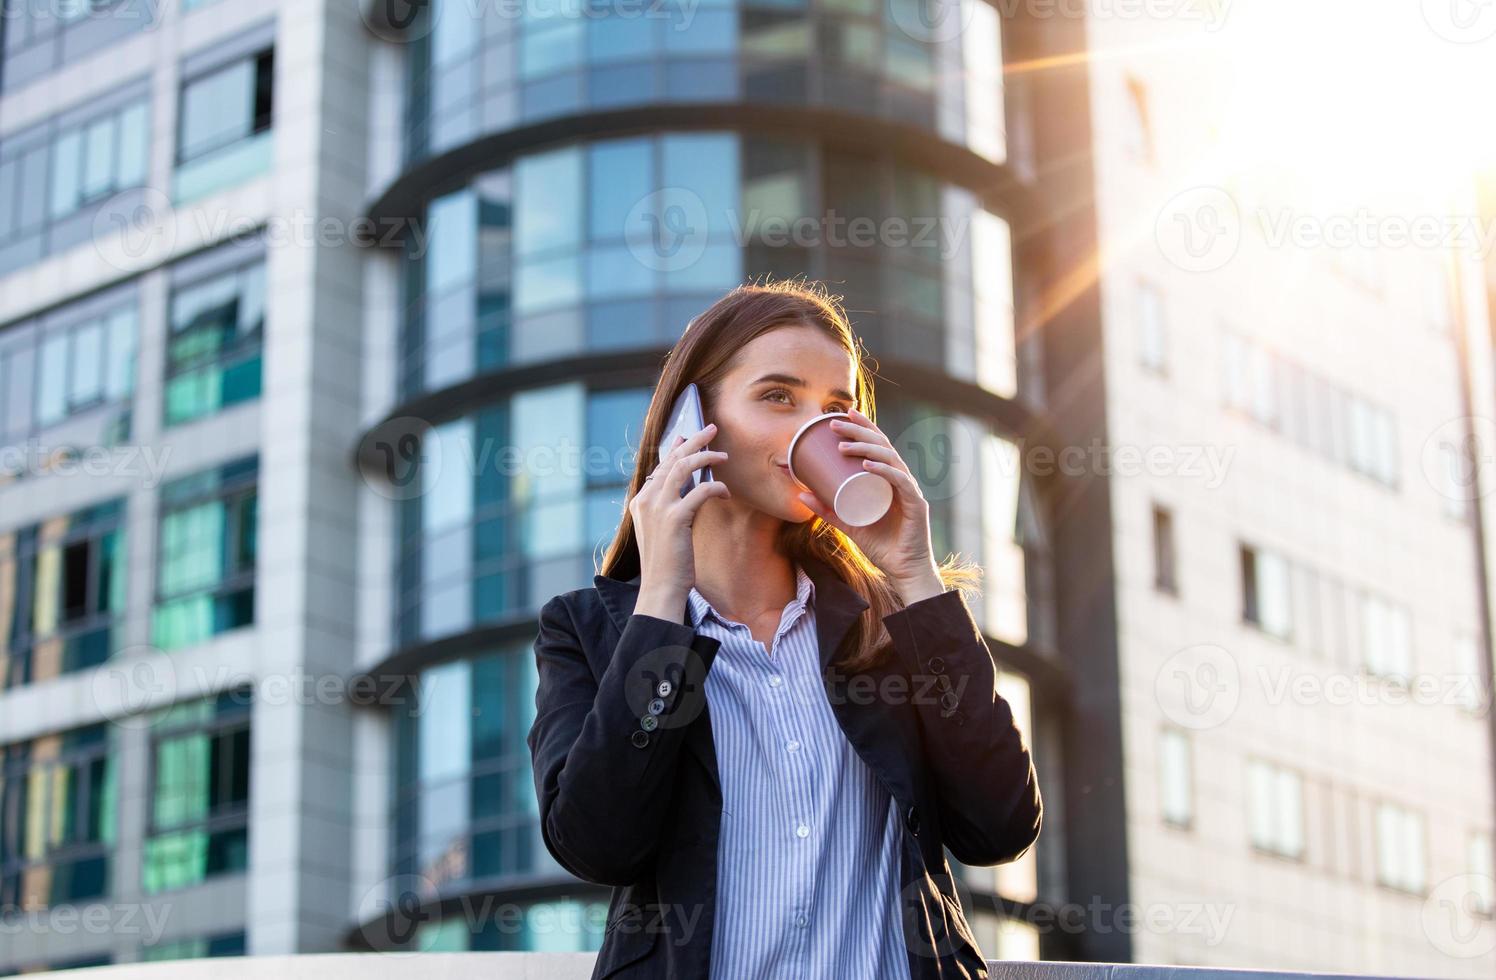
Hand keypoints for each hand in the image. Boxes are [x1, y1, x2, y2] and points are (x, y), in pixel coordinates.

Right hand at [631, 423, 730, 602]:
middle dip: (693, 441)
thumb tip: (689, 490)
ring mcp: (658, 508)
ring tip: (722, 454)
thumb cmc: (666, 564)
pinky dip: (715, 488)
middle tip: (710, 429)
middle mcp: (646, 500)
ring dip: (705, 457)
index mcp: (640, 502)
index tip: (687, 438)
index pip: (660, 467)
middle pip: (671, 461)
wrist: (660, 588)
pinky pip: (700, 492)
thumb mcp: (662, 531)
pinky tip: (725, 492)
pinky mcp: (675, 518)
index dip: (675, 450)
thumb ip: (669, 509)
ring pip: (683, 468)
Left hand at [796, 406, 941, 594]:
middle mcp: (902, 480)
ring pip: (890, 459)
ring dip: (866, 448)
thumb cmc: (881, 545)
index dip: (863, 426)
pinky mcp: (916, 505)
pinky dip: (884, 470)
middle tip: (835, 423)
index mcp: (890, 479)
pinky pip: (900, 482)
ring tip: (843, 445)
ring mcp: (910, 490)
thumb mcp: (848, 523)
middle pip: (883, 446)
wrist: (903, 571)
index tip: (842, 413)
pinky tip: (868, 464)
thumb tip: (800, 493)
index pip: (878, 445)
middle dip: (858, 431)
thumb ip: (827, 510)